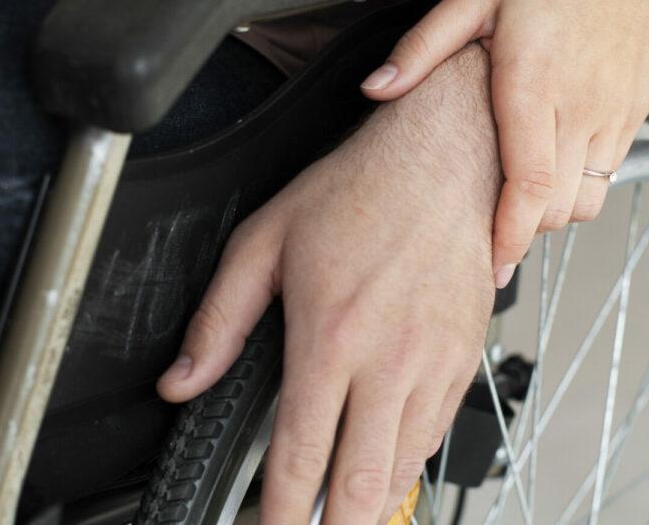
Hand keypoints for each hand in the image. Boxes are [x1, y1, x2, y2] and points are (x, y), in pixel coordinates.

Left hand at [158, 44, 499, 523]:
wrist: (444, 159)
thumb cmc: (360, 192)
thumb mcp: (265, 243)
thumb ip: (219, 320)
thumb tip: (182, 380)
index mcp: (330, 339)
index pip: (301, 457)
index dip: (281, 515)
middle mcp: (388, 361)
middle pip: (362, 485)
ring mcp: (434, 363)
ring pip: (405, 469)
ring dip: (373, 506)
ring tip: (346, 514)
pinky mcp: (465, 356)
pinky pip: (439, 433)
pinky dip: (409, 464)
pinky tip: (388, 468)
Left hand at [361, 0, 648, 287]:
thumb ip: (423, 47)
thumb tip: (376, 86)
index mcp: (533, 84)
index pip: (528, 187)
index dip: (508, 237)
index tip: (490, 266)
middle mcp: (580, 106)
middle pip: (556, 208)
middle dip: (522, 230)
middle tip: (490, 228)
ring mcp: (614, 113)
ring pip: (588, 200)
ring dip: (552, 211)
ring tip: (520, 198)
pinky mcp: (637, 112)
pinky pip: (612, 174)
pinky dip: (582, 186)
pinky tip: (554, 167)